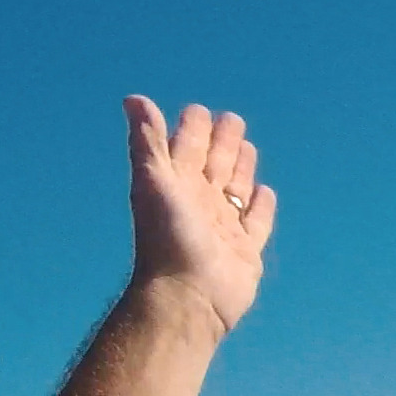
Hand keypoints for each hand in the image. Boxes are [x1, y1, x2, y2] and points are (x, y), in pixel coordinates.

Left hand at [123, 96, 277, 335]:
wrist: (187, 297)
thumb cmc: (167, 238)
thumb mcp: (154, 182)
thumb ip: (147, 141)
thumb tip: (132, 98)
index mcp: (174, 186)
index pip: (183, 149)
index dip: (190, 129)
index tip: (197, 110)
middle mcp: (196, 204)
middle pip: (212, 165)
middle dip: (220, 142)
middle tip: (231, 119)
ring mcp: (221, 228)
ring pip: (233, 189)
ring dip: (240, 167)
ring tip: (246, 148)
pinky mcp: (244, 251)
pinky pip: (255, 222)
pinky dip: (260, 206)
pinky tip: (263, 192)